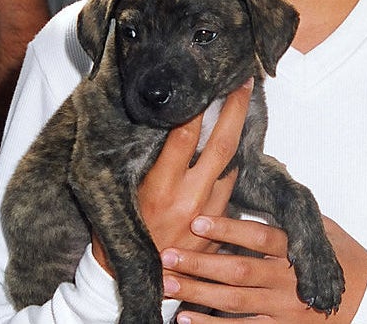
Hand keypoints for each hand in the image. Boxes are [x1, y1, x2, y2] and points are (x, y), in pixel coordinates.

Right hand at [92, 78, 253, 274]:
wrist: (134, 283)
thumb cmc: (121, 232)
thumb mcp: (125, 193)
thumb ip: (147, 162)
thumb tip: (164, 124)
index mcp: (161, 188)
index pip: (185, 136)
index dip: (198, 106)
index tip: (207, 84)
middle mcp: (190, 199)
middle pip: (222, 144)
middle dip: (236, 109)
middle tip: (244, 83)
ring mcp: (209, 214)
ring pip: (233, 165)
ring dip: (239, 137)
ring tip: (242, 109)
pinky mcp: (219, 226)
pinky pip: (231, 188)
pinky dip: (233, 166)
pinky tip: (236, 149)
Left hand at [161, 215, 366, 322]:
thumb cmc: (341, 256)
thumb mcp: (322, 226)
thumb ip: (290, 213)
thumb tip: (266, 179)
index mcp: (296, 249)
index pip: (257, 236)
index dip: (227, 228)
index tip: (198, 220)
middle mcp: (286, 280)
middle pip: (238, 271)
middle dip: (200, 262)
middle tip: (167, 255)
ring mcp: (282, 309)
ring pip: (234, 301)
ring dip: (198, 292)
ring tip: (169, 284)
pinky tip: (186, 318)